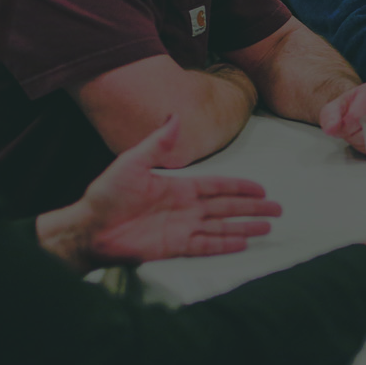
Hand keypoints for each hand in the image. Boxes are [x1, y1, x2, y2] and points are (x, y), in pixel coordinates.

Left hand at [41, 117, 282, 268]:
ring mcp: (181, 228)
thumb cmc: (106, 195)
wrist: (89, 228)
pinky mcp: (174, 247)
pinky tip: (243, 243)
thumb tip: (175, 117)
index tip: (260, 188)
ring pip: (222, 227)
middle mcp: (185, 208)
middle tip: (277, 208)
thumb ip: (158, 143)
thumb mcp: (132, 162)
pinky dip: (225, 244)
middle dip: (252, 207)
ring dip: (245, 226)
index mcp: (178, 187)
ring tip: (267, 226)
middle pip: (227, 207)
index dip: (240, 187)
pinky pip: (206, 245)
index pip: (217, 186)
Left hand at [320, 82, 365, 152]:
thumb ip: (329, 118)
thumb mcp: (332, 110)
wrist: (358, 110)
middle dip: (357, 137)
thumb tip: (332, 127)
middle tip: (352, 133)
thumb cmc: (348, 109)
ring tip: (362, 135)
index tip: (343, 128)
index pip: (357, 117)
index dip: (347, 128)